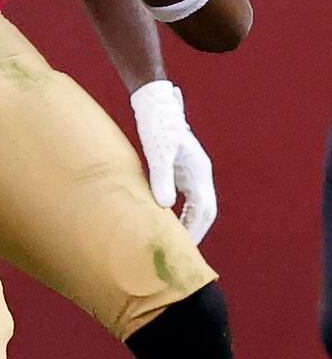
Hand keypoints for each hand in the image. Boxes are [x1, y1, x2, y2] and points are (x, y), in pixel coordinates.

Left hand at [131, 79, 217, 240]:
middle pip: (204, 211)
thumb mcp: (158, 153)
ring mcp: (191, 174)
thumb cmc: (157, 127)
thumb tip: (164, 206)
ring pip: (196, 206)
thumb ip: (161, 178)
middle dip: (195, 231)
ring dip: (188, 224)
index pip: (204, 210)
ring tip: (175, 244)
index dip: (196, 230)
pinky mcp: (180, 172)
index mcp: (199, 173)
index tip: (185, 247)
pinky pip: (186, 199)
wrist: (155, 106)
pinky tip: (167, 223)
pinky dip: (180, 213)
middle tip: (181, 252)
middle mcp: (200, 175)